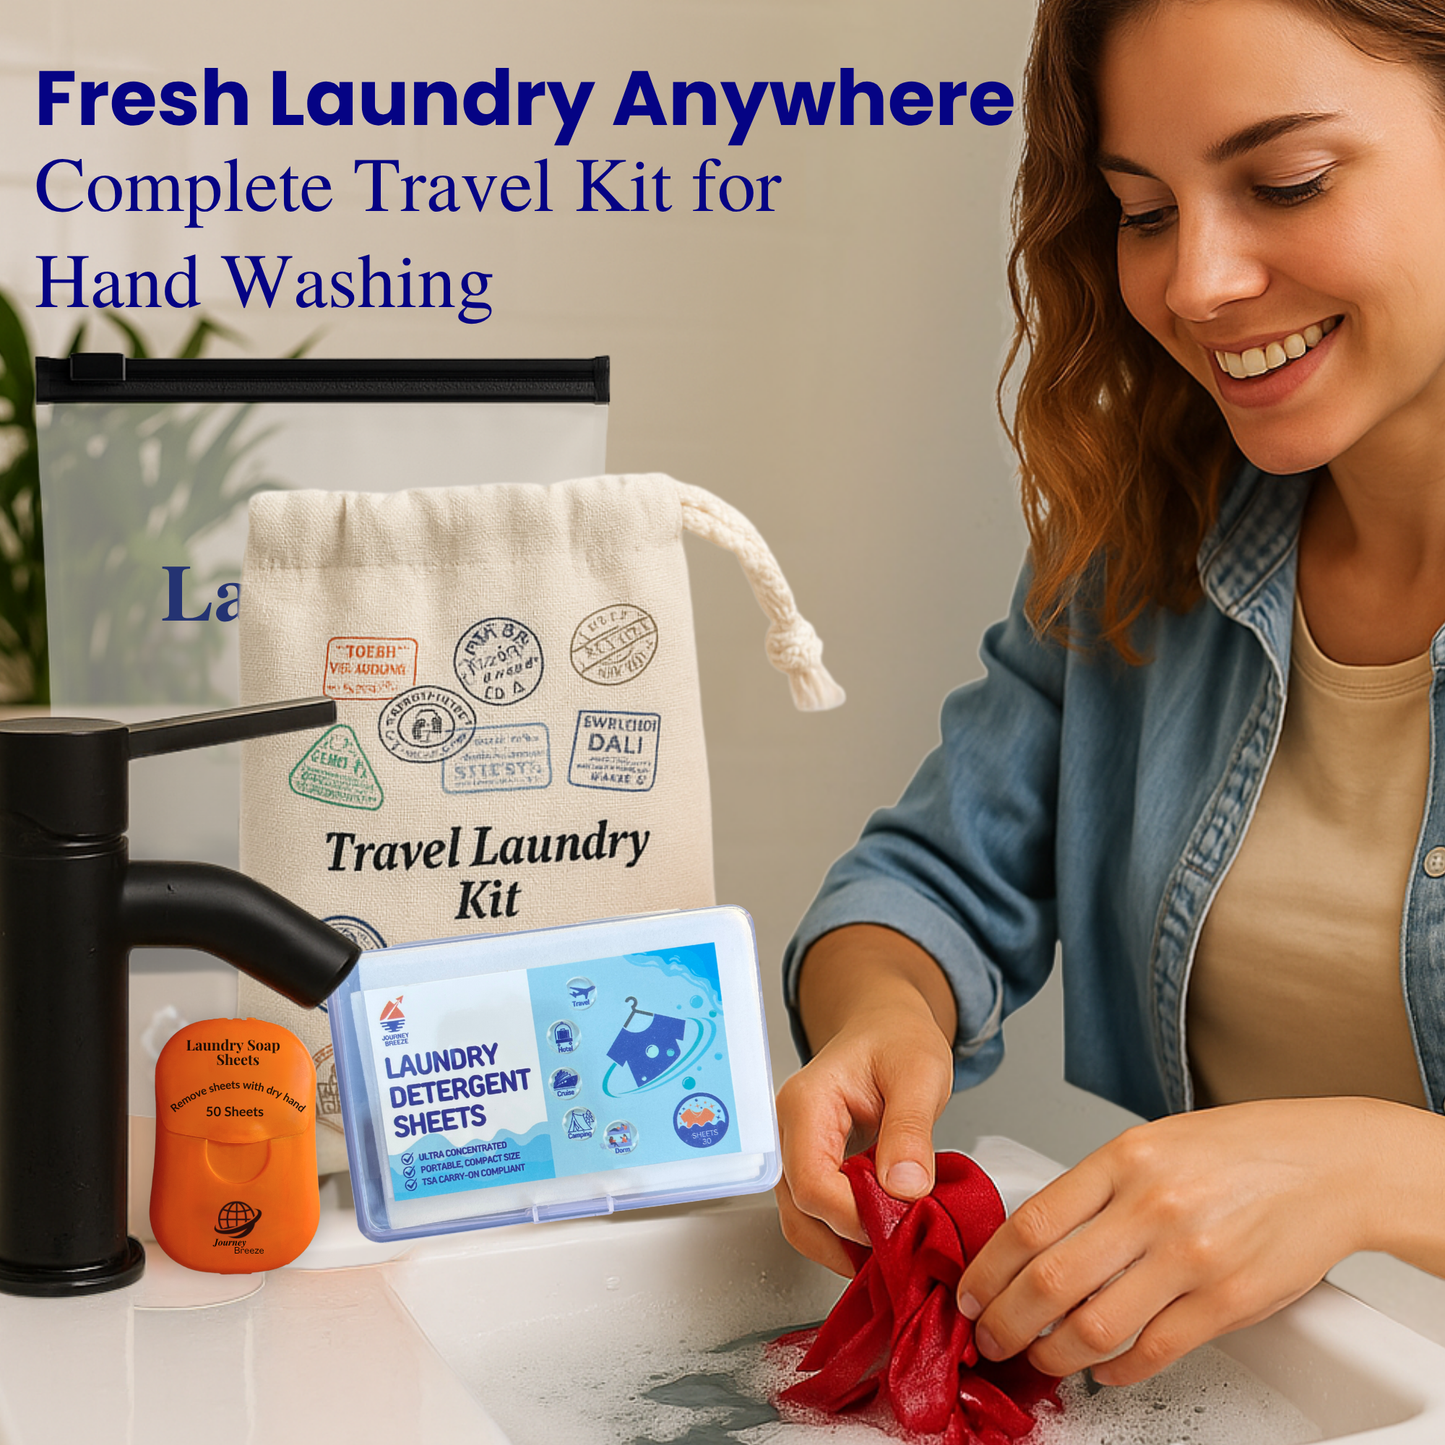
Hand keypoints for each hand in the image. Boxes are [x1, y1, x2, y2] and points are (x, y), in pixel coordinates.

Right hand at [775, 925, 956, 1275]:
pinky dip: (849, 1233)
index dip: (855, 1218)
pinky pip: (818, 1214)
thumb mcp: (919, 1074)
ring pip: (803, 1223)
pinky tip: (885, 1233)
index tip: (901, 1225)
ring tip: (895, 1247)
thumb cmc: (898, 1038)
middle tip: (901, 1249)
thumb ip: (910, 1130)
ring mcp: (794, 1153)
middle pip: (799, 1212)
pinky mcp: (810, 1166)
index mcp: (804, 1104)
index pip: (812, 1184)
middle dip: (848, 1240)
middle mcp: (787, 1133)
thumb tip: (904, 1189)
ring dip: (846, 1244)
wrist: (888, 1025)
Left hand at [956, 1099, 1386, 1384]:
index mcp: (1123, 1159)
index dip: (989, 1268)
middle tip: (989, 1338)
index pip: (1031, 1221)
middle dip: (1005, 1321)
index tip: (970, 1293)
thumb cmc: (1238, 1150)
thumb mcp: (1152, 1143)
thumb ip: (1097, 1188)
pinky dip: (1116, 1371)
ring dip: (1054, 1354)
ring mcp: (1190, 1256)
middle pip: (1050, 1280)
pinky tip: (1103, 1371)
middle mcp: (1151, 1206)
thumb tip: (1035, 1241)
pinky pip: (1154, 1351)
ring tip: (1039, 1358)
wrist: (1329, 1165)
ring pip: (1095, 1326)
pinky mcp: (1228, 1302)